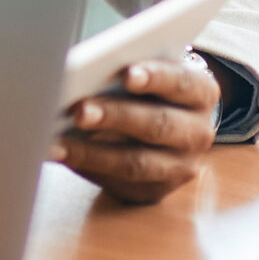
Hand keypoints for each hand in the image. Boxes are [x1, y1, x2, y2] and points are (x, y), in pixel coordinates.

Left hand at [55, 54, 217, 204]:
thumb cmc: (144, 88)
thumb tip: (83, 72)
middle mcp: (197, 132)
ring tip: (58, 142)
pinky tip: (59, 156)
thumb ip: (126, 69)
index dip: (155, 77)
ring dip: (93, 153)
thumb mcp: (147, 71)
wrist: (162, 126)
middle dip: (115, 117)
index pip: (182, 82)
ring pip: (136, 163)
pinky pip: (119, 183)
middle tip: (79, 110)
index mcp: (200, 92)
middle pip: (157, 125)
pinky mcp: (155, 191)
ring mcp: (180, 167)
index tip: (126, 73)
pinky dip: (86, 168)